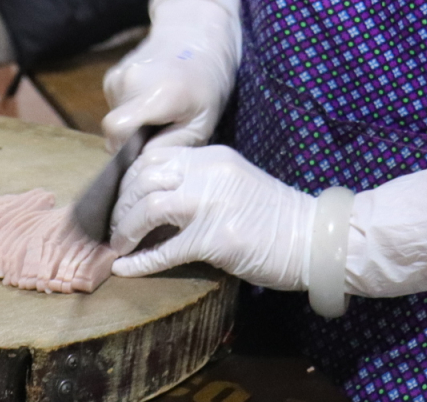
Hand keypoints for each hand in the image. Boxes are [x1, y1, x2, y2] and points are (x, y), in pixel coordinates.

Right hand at [102, 0, 241, 149]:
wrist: (196, 37)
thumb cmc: (208, 84)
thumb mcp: (203, 123)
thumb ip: (172, 147)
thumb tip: (142, 165)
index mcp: (158, 93)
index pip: (117, 130)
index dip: (126, 150)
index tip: (146, 153)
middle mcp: (131, 81)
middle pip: (115, 130)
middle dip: (132, 141)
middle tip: (160, 136)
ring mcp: (118, 76)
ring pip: (115, 119)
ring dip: (133, 126)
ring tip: (160, 116)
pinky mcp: (112, 76)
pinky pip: (115, 107)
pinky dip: (130, 112)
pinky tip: (152, 103)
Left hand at [109, 144, 313, 287]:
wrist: (314, 238)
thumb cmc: (275, 216)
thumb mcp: (234, 182)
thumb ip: (198, 182)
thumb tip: (153, 199)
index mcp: (212, 157)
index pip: (153, 157)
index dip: (127, 179)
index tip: (117, 199)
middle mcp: (209, 173)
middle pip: (144, 179)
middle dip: (120, 205)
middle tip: (112, 226)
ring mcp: (212, 204)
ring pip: (148, 208)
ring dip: (125, 230)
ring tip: (118, 246)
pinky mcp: (217, 239)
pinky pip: (167, 250)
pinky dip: (141, 261)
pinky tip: (126, 269)